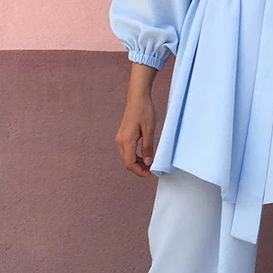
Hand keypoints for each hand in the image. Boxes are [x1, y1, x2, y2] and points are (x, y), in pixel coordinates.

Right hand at [115, 63, 158, 177]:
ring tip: (150, 165)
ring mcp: (120, 138)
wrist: (137, 98)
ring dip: (137, 163)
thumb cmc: (144, 111)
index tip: (150, 174)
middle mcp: (120, 141)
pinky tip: (145, 157)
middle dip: (139, 169)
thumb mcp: (149, 130)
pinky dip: (135, 156)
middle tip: (152, 171)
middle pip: (127, 162)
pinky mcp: (123, 135)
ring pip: (127, 157)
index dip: (140, 172)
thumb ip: (148, 148)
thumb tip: (148, 163)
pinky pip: (127, 151)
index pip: (129, 163)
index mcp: (126, 140)